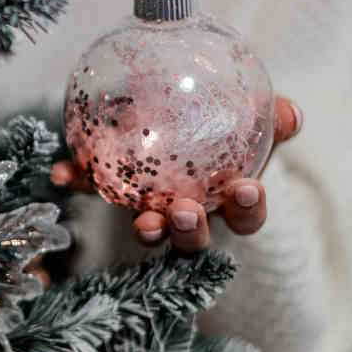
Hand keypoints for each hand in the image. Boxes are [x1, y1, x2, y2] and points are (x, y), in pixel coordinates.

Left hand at [51, 97, 302, 254]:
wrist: (173, 120)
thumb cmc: (222, 131)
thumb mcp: (250, 122)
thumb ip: (270, 117)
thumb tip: (291, 113)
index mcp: (228, 200)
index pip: (247, 215)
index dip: (250, 208)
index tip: (246, 190)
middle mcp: (192, 216)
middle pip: (196, 238)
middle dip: (191, 232)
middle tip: (185, 214)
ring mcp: (151, 213)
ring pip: (151, 232)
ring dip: (147, 229)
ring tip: (142, 221)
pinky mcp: (112, 197)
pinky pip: (93, 191)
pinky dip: (76, 182)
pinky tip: (60, 173)